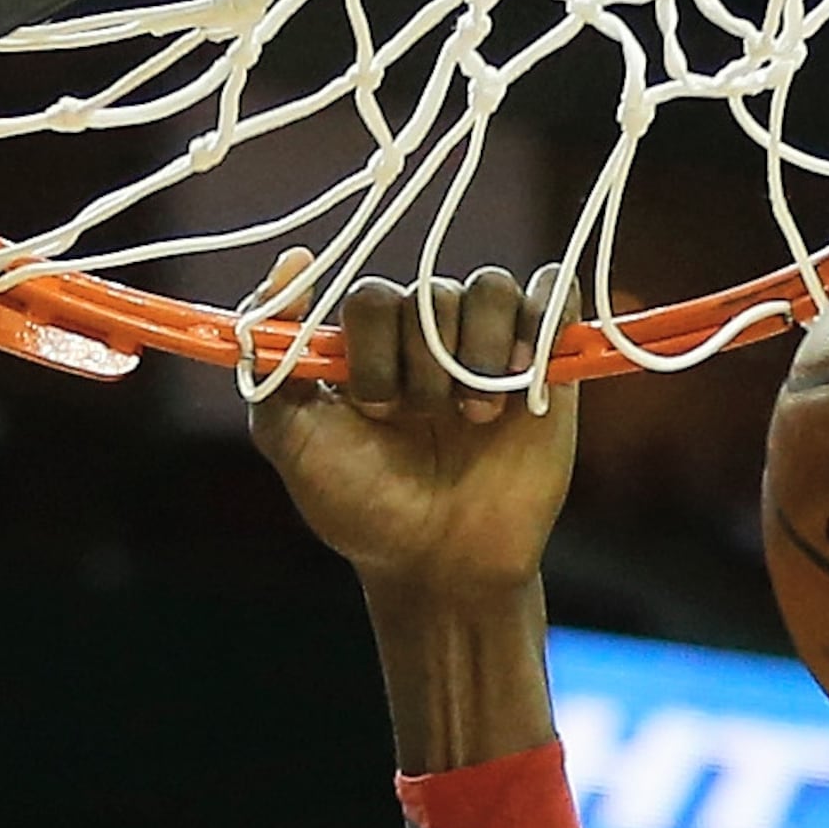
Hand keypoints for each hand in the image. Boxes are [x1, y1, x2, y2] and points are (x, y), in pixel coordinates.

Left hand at [252, 271, 580, 605]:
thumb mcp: (293, 443)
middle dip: (427, 364)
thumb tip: (290, 260)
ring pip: (492, 288)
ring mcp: (489, 343)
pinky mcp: (549, 357)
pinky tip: (523, 373)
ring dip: (482, 350)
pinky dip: (543, 317)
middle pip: (432, 292)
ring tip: (478, 417)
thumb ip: (273, 362)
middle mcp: (428, 335)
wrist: (441, 566)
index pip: (372, 298)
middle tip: (429, 421)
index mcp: (370, 347)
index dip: (373, 349)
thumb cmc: (365, 510)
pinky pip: (555, 290)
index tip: (375, 410)